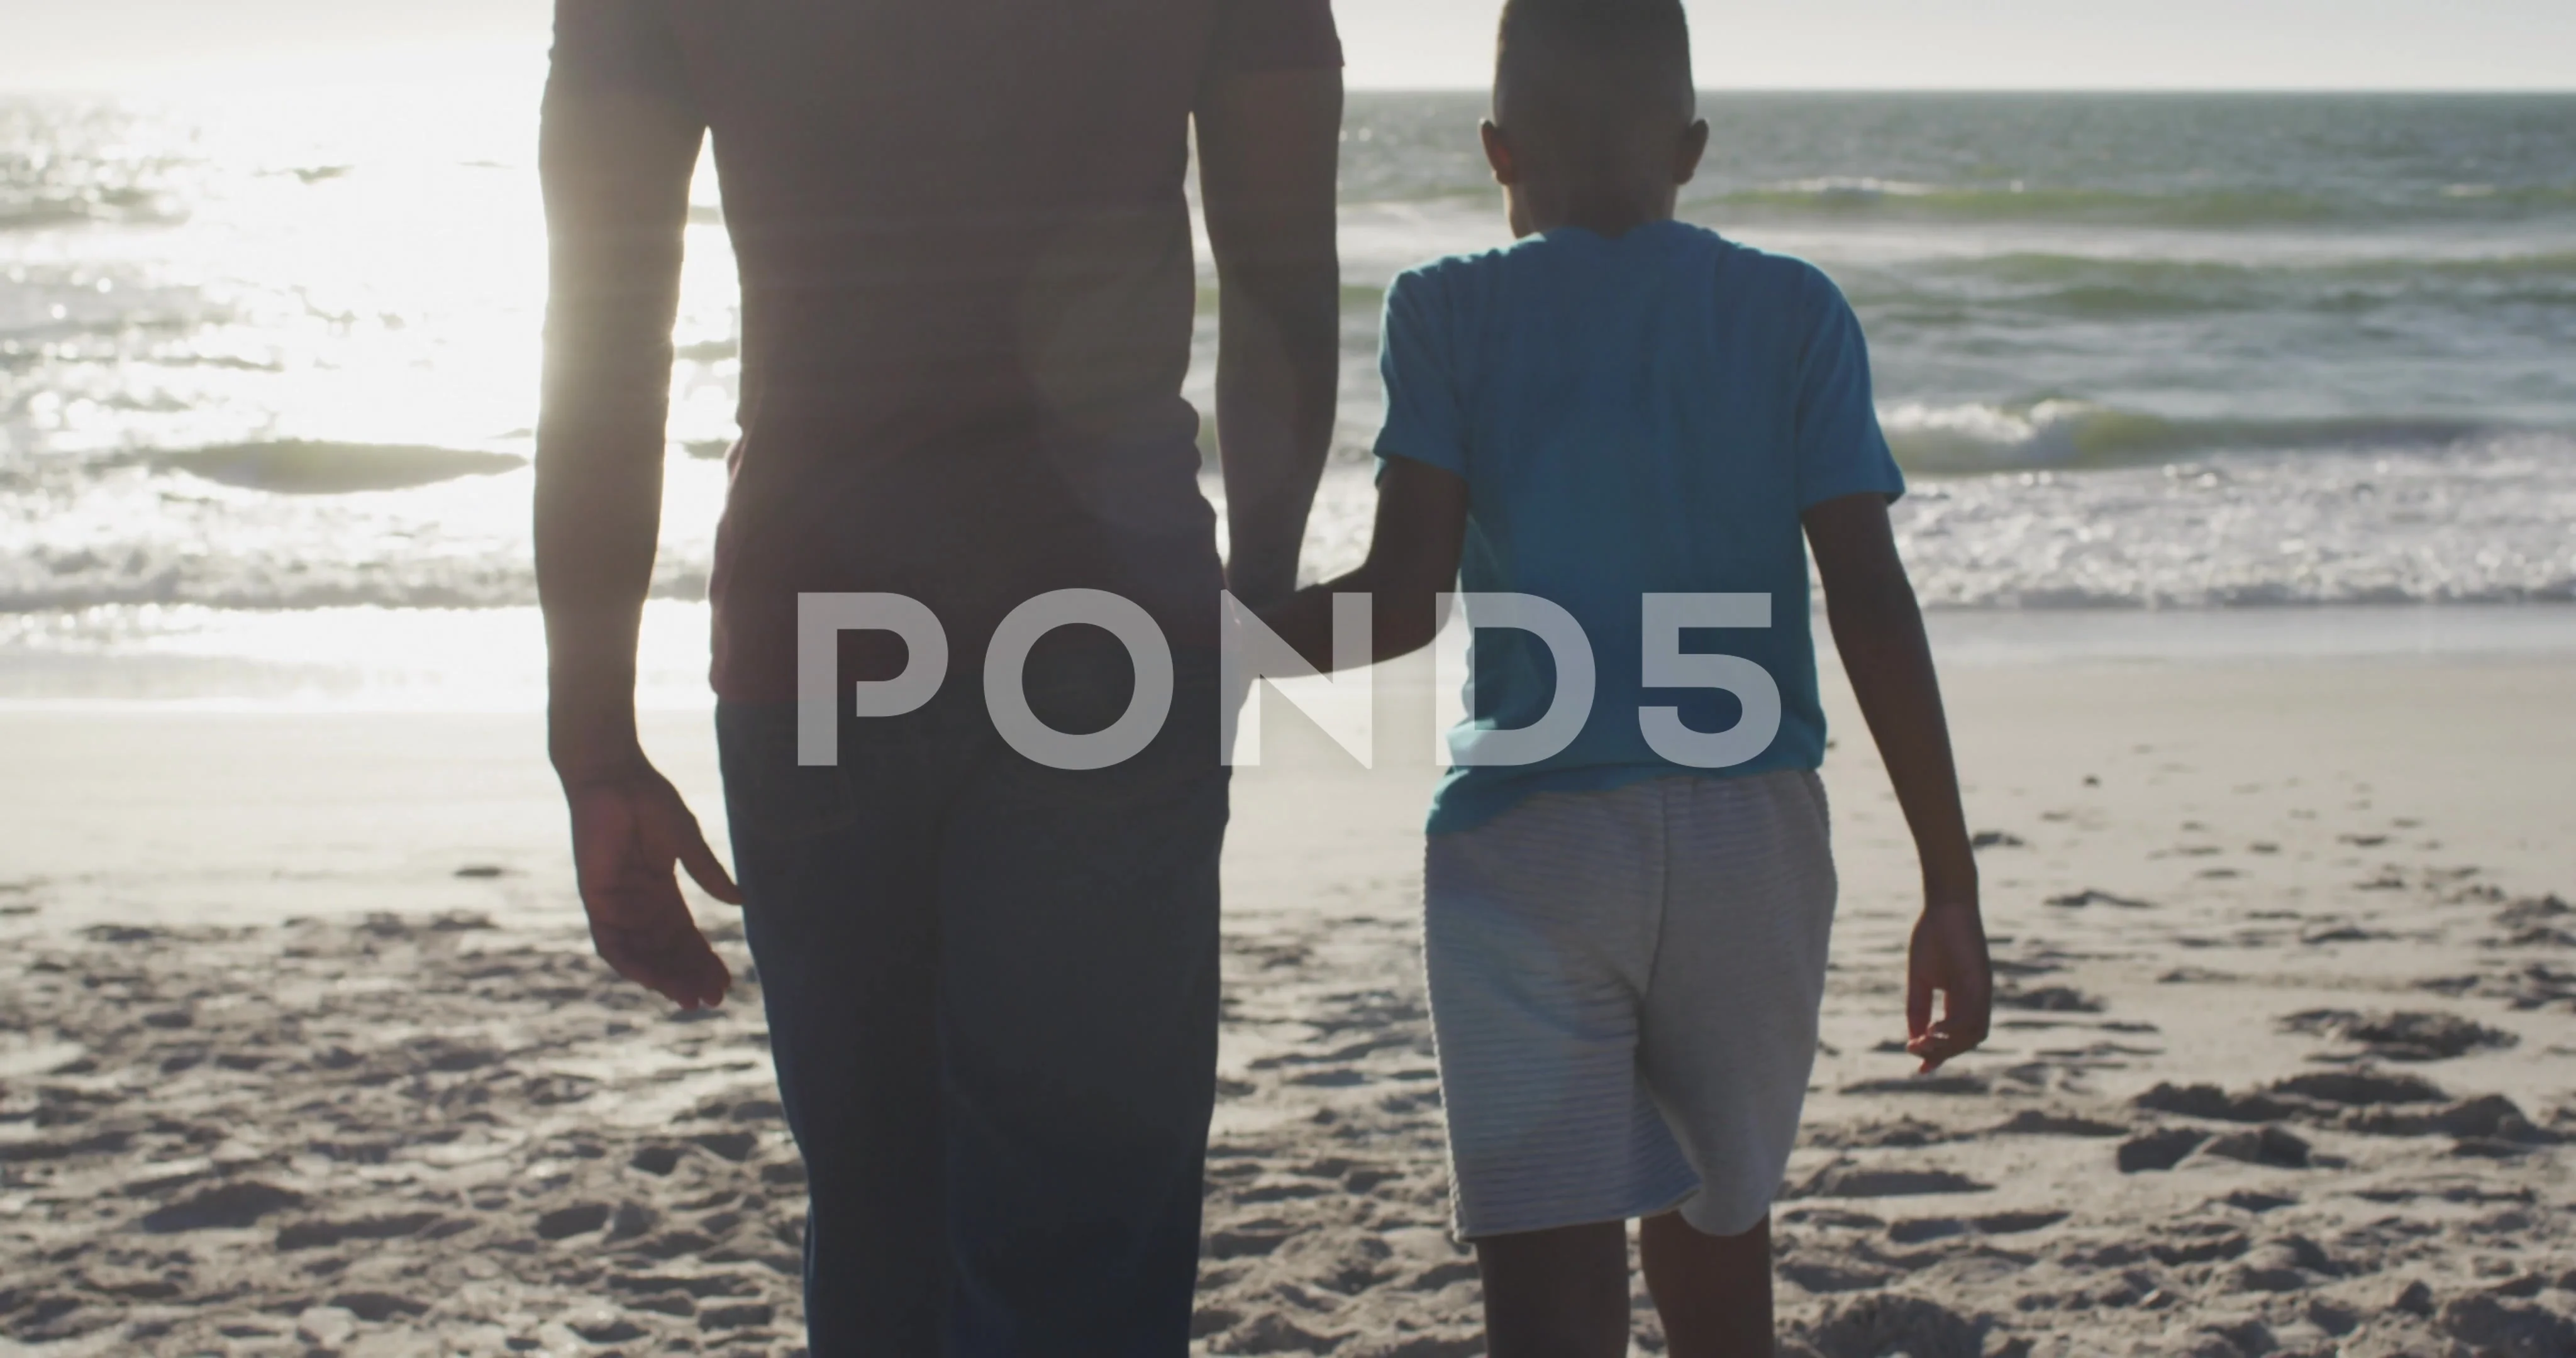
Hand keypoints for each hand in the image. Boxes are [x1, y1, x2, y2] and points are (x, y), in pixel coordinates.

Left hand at [562, 761, 742, 1009]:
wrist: (611, 775)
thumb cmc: (648, 799)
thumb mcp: (687, 841)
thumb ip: (708, 874)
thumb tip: (740, 903)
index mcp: (660, 892)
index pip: (685, 937)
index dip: (704, 960)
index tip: (727, 982)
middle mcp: (638, 905)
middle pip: (666, 952)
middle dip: (689, 977)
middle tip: (713, 1001)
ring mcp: (616, 904)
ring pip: (641, 955)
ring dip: (664, 978)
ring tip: (689, 997)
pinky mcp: (596, 899)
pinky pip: (610, 942)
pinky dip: (629, 963)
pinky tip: (651, 980)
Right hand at [1905, 901, 1991, 1072]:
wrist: (1945, 905)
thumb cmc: (1932, 936)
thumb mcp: (1921, 979)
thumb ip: (1919, 1008)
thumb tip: (1914, 1038)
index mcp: (1963, 997)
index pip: (1956, 1035)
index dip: (1939, 1054)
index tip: (1919, 1069)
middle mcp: (1977, 998)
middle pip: (1968, 1039)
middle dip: (1942, 1052)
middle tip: (1916, 1052)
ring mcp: (1981, 991)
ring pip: (1974, 1034)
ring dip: (1949, 1045)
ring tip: (1923, 1042)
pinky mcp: (1980, 982)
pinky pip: (1972, 1016)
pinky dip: (1954, 1030)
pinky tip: (1933, 1030)